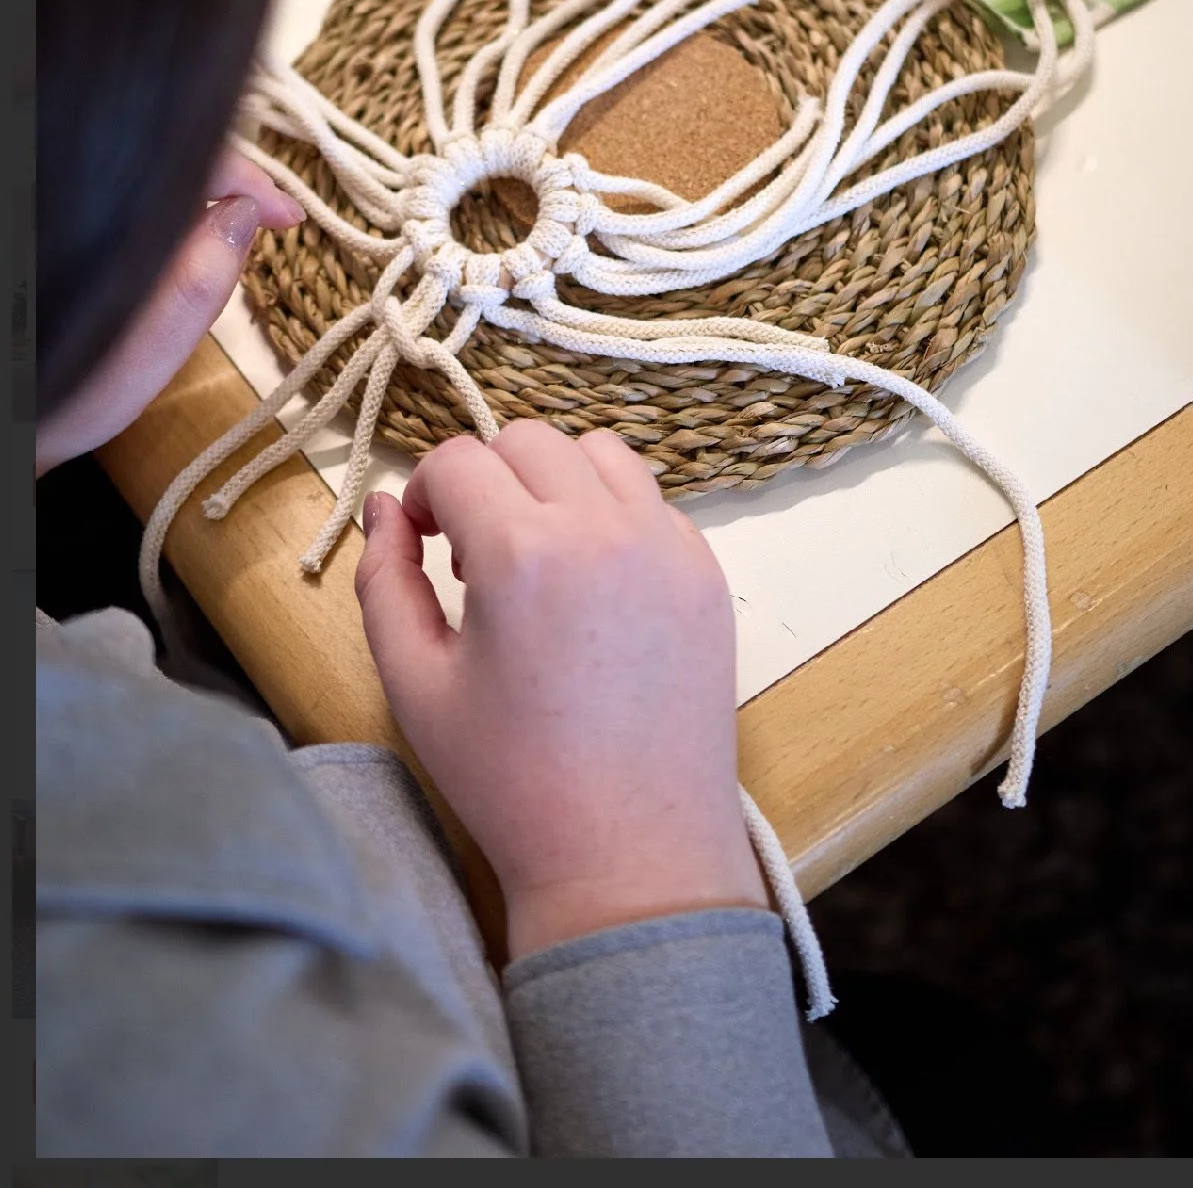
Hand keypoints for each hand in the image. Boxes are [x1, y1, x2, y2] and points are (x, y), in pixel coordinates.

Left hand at [35, 150, 303, 474]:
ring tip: (232, 245)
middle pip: (173, 164)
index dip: (249, 179)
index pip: (187, 157)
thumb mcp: (141, 354)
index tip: (289, 218)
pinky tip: (186, 250)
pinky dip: (173, 218)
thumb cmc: (69, 398)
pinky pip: (134, 206)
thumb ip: (195, 283)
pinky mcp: (73, 226)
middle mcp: (80, 193)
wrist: (16, 418)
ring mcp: (74, 210)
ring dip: (203, 206)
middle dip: (230, 191)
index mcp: (96, 216)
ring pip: (156, 186)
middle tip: (271, 227)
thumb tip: (245, 211)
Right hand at [355, 421, 766, 959]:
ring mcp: (668, 547)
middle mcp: (605, 529)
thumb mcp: (415, 684)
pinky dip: (612, 515)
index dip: (427, 494)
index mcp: (525, 553)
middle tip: (474, 556)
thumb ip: (385, 581)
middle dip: (487, 479)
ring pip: (599, 453)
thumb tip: (385, 508)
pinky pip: (652, 501)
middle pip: (529, 439)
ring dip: (555, 482)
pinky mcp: (706, 575)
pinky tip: (592, 587)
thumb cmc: (512, 781)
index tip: (427, 543)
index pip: (460, 460)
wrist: (630, 855)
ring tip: (537, 557)